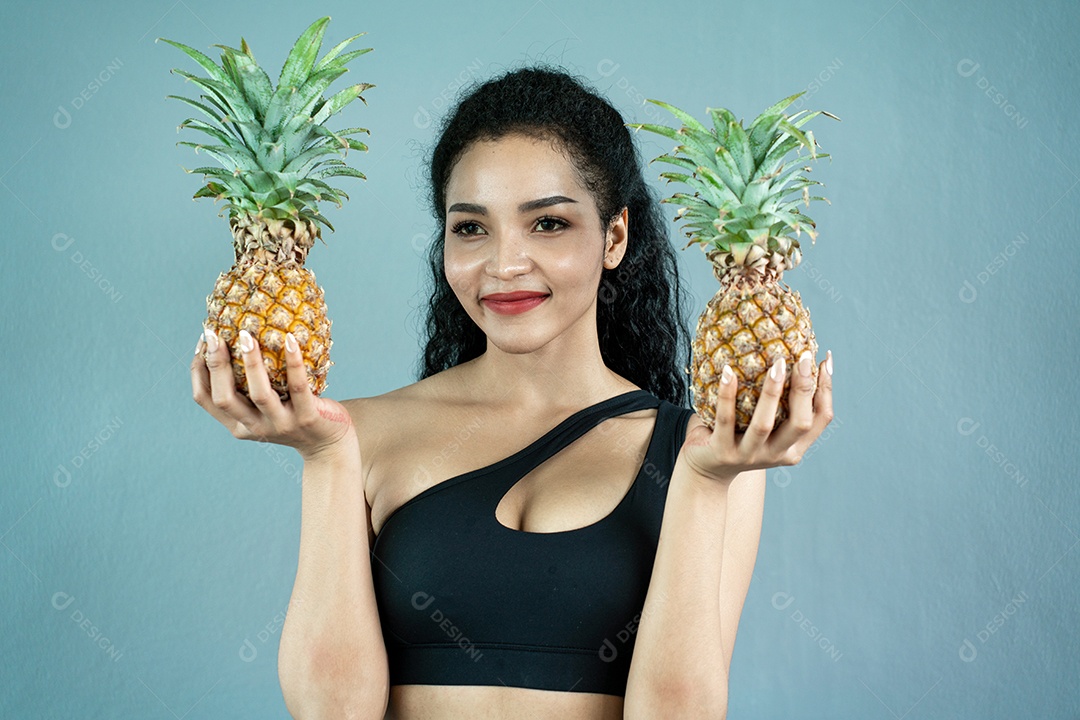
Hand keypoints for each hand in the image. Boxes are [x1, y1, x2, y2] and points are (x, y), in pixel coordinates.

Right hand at [191, 328, 356, 461]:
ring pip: (259, 394)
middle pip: (225, 399)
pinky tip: (289, 339)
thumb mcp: (264, 409)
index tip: (201, 342)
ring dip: (251, 363)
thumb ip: (247, 389)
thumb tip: (233, 339)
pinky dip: (292, 362)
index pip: (205, 399)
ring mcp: (281, 425)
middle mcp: (256, 428)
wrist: (329, 443)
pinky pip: (297, 386)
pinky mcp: (307, 418)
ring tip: (246, 335)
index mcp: (239, 425)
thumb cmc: (292, 416)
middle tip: (213, 335)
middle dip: (216, 365)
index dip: (198, 370)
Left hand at [682, 350, 833, 482]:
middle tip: (804, 357)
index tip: (824, 360)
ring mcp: (749, 455)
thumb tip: (789, 352)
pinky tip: (728, 371)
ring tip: (777, 362)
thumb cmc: (739, 438)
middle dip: (805, 388)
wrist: (706, 472)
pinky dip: (727, 394)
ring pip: (764, 424)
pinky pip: (725, 420)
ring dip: (773, 392)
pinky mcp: (722, 451)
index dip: (827, 389)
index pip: (821, 419)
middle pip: (801, 423)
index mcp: (793, 448)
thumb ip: (780, 403)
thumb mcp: (767, 426)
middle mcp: (776, 455)